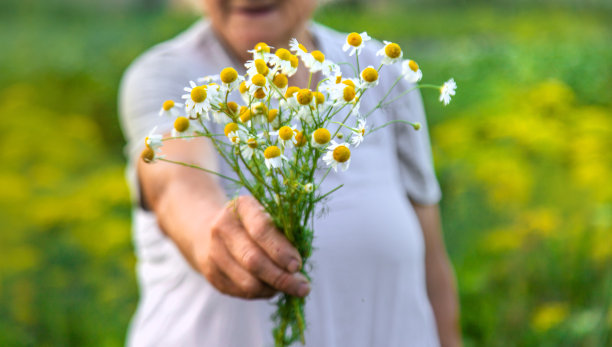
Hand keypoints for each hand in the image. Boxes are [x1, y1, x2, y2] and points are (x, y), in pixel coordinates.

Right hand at [194, 195, 309, 298]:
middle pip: (253, 260)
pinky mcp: (212, 274)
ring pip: (248, 282)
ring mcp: (214, 252)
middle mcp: (223, 227)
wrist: (213, 231)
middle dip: (281, 277)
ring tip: (290, 287)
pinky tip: (272, 287)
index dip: (281, 250)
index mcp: (242, 207)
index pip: (261, 230)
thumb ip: (284, 235)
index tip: (298, 265)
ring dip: (273, 288)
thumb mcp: (269, 217)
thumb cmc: (254, 224)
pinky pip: (242, 292)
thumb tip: (298, 269)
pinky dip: (262, 293)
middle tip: (302, 287)